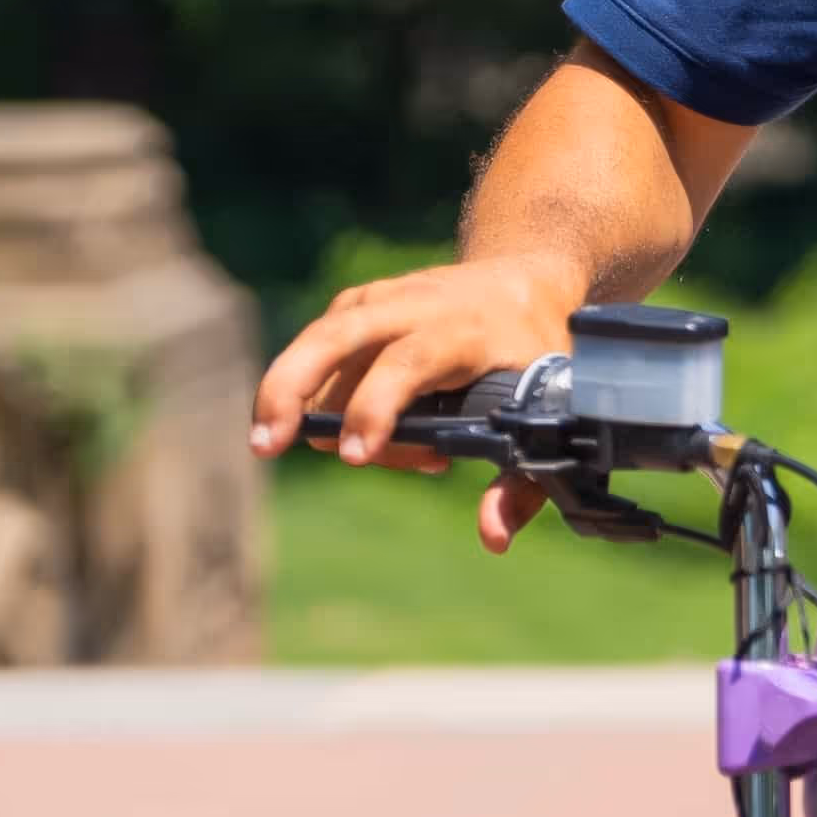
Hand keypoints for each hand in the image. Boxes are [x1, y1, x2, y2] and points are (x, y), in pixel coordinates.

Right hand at [248, 250, 584, 552]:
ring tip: (374, 449)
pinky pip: (318, 354)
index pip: (407, 363)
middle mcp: (415, 305)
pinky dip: (324, 396)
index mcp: (466, 330)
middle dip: (289, 391)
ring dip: (323, 412)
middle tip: (268, 444)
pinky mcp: (355, 305)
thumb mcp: (548, 413)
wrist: (527, 280)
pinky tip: (368, 427)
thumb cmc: (536, 354)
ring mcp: (378, 300)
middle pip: (333, 337)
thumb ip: (523, 480)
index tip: (354, 455)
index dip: (374, 409)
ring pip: (316, 352)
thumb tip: (492, 536)